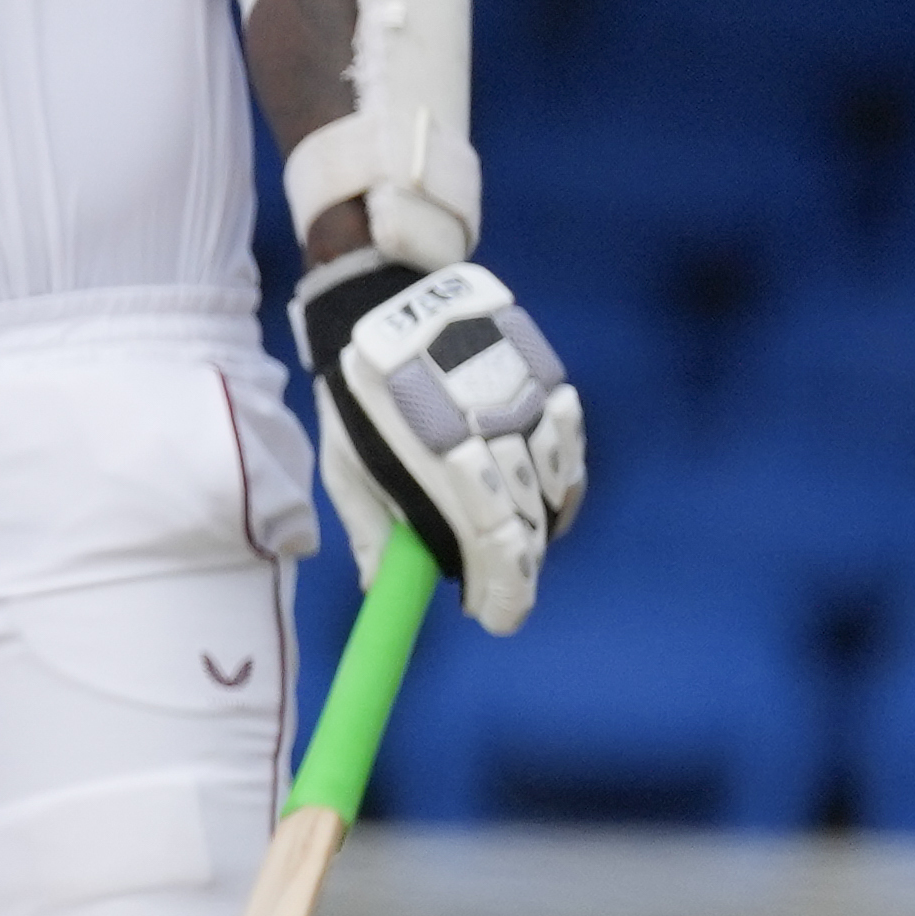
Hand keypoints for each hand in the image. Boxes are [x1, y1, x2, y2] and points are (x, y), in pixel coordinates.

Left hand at [299, 253, 586, 632]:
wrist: (389, 294)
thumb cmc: (357, 389)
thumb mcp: (345, 458)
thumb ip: (370, 523)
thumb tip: (381, 589)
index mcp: (436, 453)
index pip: (492, 540)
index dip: (504, 590)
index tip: (497, 620)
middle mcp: (494, 428)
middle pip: (528, 521)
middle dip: (518, 571)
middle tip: (500, 597)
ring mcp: (527, 398)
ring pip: (555, 487)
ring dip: (540, 530)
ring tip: (514, 550)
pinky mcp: (547, 375)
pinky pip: (569, 444)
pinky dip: (562, 484)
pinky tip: (548, 505)